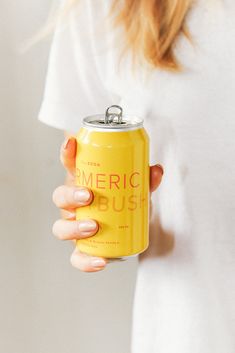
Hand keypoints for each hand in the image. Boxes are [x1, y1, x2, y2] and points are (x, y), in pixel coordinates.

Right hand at [52, 136, 163, 271]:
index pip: (69, 165)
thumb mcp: (134, 188)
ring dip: (73, 228)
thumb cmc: (123, 200)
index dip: (67, 153)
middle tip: (88, 196)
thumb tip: (156, 171)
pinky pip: (76, 257)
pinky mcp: (82, 247)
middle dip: (70, 196)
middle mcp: (73, 204)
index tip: (72, 142)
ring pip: (60, 228)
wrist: (126, 225)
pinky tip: (100, 262)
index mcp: (83, 183)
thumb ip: (145, 180)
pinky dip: (85, 261)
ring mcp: (74, 226)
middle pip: (59, 197)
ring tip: (93, 227)